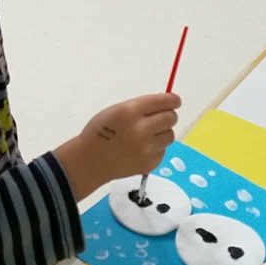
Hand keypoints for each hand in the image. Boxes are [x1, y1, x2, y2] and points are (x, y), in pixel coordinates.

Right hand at [55, 93, 180, 201]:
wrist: (90, 161)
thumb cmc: (100, 132)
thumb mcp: (115, 110)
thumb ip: (140, 107)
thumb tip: (166, 106)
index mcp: (130, 111)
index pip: (163, 102)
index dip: (172, 100)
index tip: (175, 101)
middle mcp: (141, 130)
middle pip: (171, 118)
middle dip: (168, 115)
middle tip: (160, 118)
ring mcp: (146, 149)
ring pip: (170, 135)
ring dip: (162, 132)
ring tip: (147, 135)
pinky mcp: (149, 164)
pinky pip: (162, 150)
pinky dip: (155, 148)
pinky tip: (141, 149)